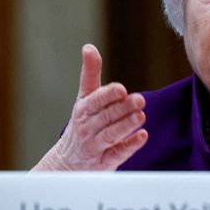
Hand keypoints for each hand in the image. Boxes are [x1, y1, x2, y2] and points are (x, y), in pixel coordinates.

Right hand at [32, 44, 147, 170]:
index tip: (121, 89)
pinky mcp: (105, 162)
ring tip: (141, 116)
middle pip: (106, 117)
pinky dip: (130, 146)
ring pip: (110, 135)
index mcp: (83, 109)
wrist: (67, 162)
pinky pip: (117, 154)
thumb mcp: (84, 98)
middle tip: (139, 99)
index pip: (95, 101)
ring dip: (126, 126)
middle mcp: (87, 128)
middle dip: (122, 108)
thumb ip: (90, 73)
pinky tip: (143, 136)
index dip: (108, 95)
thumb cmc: (82, 122)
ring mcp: (95, 146)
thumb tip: (88, 47)